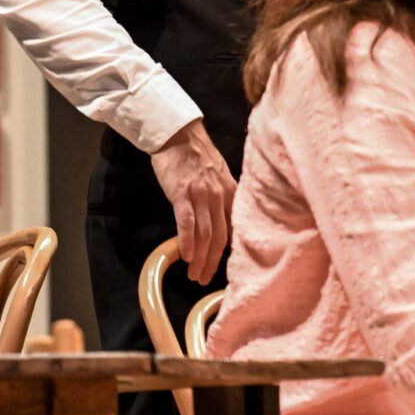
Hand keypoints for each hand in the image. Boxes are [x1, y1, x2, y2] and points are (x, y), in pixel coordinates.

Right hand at [150, 119, 236, 284]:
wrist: (179, 135)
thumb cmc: (197, 156)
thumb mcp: (220, 176)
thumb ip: (224, 197)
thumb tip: (226, 221)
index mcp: (231, 193)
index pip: (235, 228)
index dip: (231, 252)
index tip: (227, 268)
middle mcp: (220, 196)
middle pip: (220, 236)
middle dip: (214, 261)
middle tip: (206, 279)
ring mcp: (202, 195)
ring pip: (205, 234)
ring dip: (200, 258)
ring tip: (194, 275)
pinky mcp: (183, 193)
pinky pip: (187, 222)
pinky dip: (188, 241)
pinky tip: (186, 257)